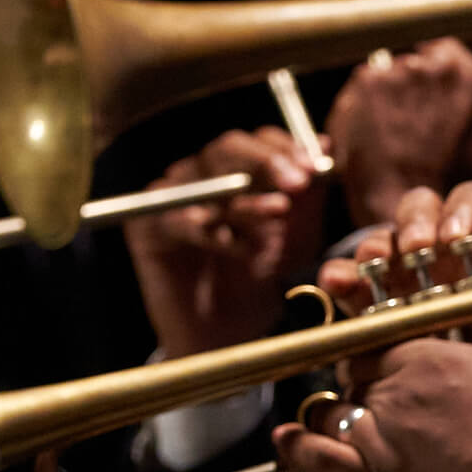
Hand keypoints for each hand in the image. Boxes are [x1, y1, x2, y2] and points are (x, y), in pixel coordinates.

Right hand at [125, 127, 328, 356]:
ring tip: (278, 212)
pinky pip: (177, 219)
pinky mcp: (147, 226)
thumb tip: (324, 144)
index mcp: (239, 171)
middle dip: (267, 161)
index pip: (259, 140)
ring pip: (205, 181)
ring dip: (246, 198)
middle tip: (297, 182)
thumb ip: (309, 195)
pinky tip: (239, 246)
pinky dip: (211, 230)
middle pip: (227, 148)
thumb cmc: (262, 279)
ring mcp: (172, 197)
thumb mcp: (297, 236)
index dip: (287, 148)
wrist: (227, 331)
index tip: (314, 166)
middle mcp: (203, 176)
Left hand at [284, 179, 471, 471]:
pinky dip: (298, 446)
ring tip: (352, 415)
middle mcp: (393, 392)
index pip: (379, 339)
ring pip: (334, 410)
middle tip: (390, 391)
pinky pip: (317, 457)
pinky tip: (286, 439)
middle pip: (355, 374)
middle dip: (367, 380)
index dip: (384, 347)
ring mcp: (376, 438)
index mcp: (429, 356)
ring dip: (340, 410)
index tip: (396, 355)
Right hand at [316, 181, 471, 336]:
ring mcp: (404, 272)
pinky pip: (348, 279)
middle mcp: (442, 253)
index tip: (456, 239)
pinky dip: (340, 276)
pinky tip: (339, 283)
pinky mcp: (370, 300)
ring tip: (375, 265)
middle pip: (421, 207)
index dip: (463, 209)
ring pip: (383, 238)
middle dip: (416, 220)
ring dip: (376, 246)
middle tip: (417, 248)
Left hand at [325, 38, 471, 226]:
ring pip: (404, 69)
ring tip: (404, 131)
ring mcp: (402, 71)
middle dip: (432, 87)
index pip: (465, 61)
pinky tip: (383, 129)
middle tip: (428, 124)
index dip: (458, 86)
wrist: (408, 217)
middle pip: (434, 60)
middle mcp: (441, 66)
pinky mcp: (369, 81)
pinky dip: (376, 100)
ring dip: (403, 93)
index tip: (451, 109)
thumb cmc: (459, 191)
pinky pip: (374, 79)